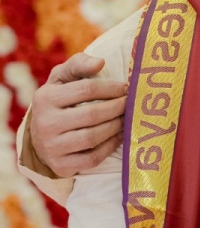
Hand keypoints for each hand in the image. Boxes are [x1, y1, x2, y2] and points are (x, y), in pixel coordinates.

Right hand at [29, 53, 127, 175]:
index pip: (86, 89)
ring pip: (93, 137)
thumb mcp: (61, 79)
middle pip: (92, 114)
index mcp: (45, 98)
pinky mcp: (61, 166)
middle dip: (117, 108)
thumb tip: (100, 62)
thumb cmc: (58, 101)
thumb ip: (78, 64)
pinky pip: (93, 157)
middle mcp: (46, 123)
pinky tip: (119, 136)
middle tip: (131, 104)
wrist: (40, 138)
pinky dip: (110, 146)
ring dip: (116, 127)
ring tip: (126, 119)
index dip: (111, 88)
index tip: (126, 88)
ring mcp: (53, 147)